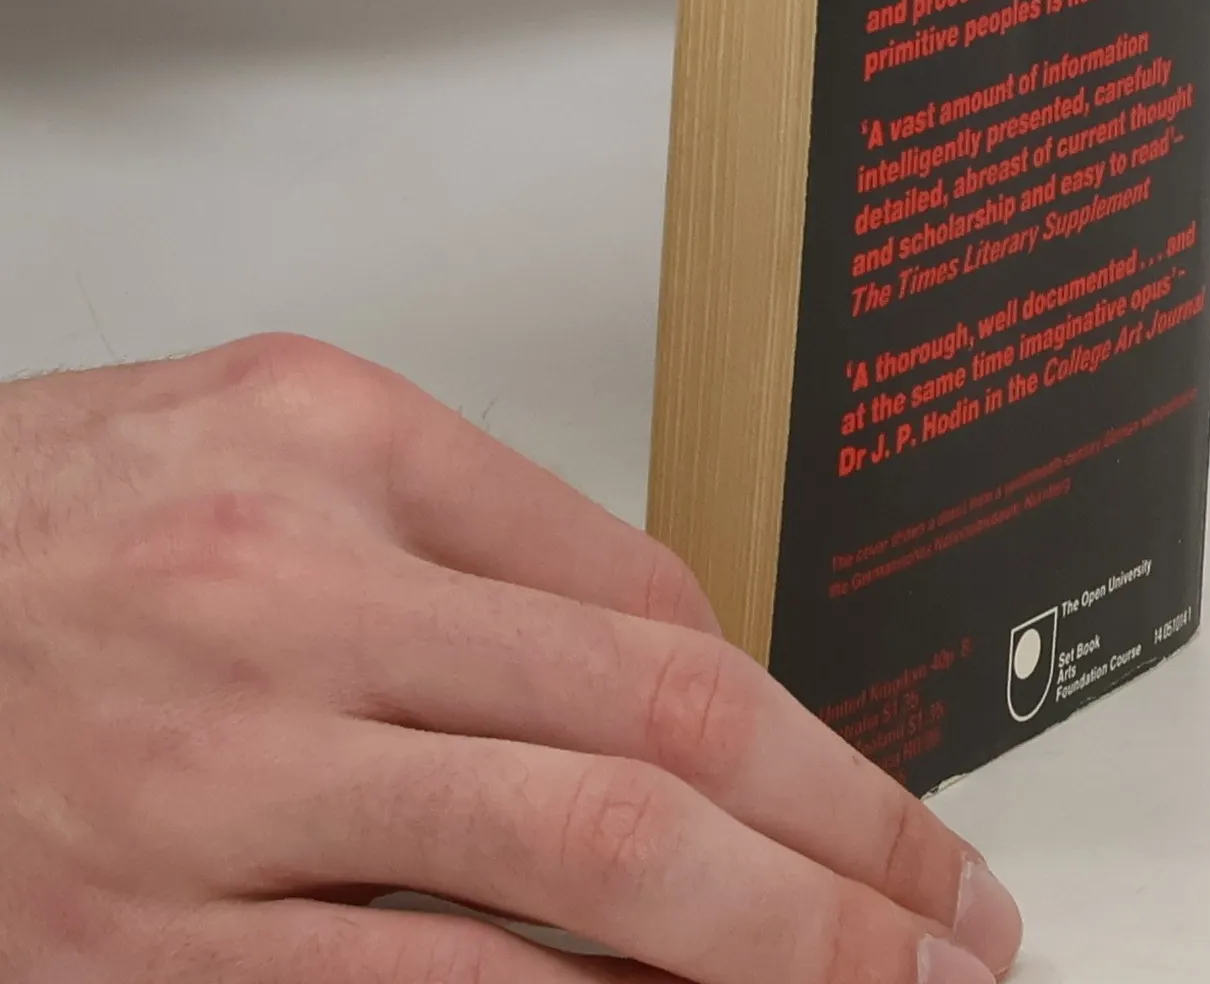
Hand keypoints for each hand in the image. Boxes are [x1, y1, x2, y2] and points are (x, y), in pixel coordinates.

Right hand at [0, 335, 1022, 981]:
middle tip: (959, 915)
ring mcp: (219, 782)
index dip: (800, 717)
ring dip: (763, 948)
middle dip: (844, 837)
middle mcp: (293, 597)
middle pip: (654, 720)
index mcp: (337, 443)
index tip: (885, 795)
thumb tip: (669, 649)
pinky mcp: (143, 949)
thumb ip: (469, 532)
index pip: (646, 590)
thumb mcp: (265, 436)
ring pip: (572, 865)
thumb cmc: (42, 518)